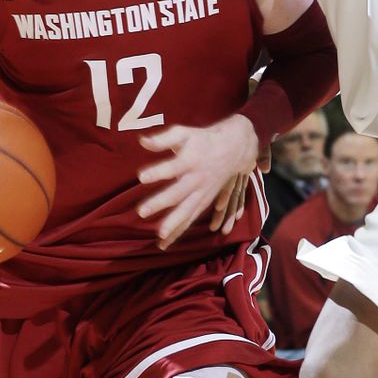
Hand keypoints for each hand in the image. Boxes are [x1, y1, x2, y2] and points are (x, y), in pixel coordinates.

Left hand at [137, 114, 259, 249]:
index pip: (172, 166)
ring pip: (187, 211)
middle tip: (142, 211)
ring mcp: (202, 193)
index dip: (158, 171)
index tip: (141, 176)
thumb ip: (163, 138)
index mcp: (190, 160)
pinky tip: (165, 243)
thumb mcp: (185, 133)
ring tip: (159, 236)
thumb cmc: (203, 140)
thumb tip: (142, 141)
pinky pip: (191, 219)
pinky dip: (179, 231)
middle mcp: (197, 179)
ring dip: (174, 224)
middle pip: (178, 192)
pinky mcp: (204, 202)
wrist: (235, 149)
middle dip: (160, 202)